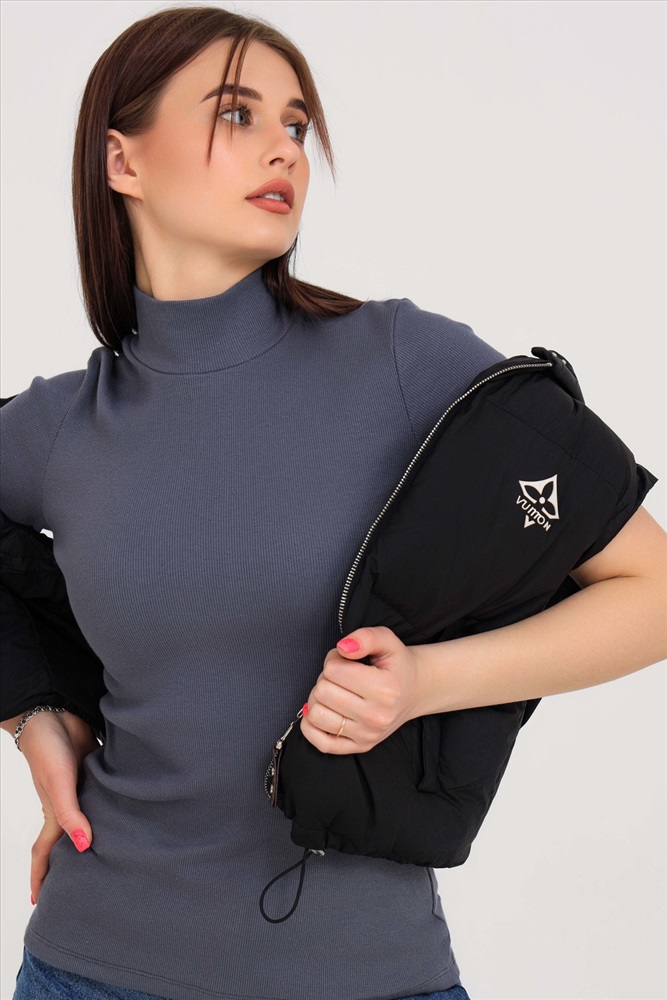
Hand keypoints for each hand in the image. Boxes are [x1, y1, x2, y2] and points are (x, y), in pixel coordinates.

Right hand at [10, 710, 98, 902]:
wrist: (55, 714)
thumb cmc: (48, 751)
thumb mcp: (57, 786)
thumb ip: (70, 815)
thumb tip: (85, 846)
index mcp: (53, 814)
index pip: (44, 853)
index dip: (40, 877)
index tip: (39, 902)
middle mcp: (67, 805)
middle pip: (69, 840)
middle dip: (71, 863)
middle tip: (81, 886)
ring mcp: (81, 790)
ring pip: (88, 819)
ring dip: (95, 835)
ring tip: (111, 854)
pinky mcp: (95, 774)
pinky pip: (102, 797)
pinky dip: (110, 809)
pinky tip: (127, 812)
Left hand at [300, 626, 423, 754]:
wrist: (414, 691)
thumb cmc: (396, 665)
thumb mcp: (387, 640)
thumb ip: (366, 637)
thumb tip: (343, 647)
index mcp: (385, 689)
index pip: (333, 670)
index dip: (334, 659)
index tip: (347, 661)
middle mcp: (377, 717)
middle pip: (322, 691)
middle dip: (326, 678)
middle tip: (343, 676)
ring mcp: (367, 735)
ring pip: (316, 715)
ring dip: (319, 699)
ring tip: (336, 692)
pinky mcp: (359, 747)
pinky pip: (320, 742)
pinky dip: (311, 726)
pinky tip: (324, 711)